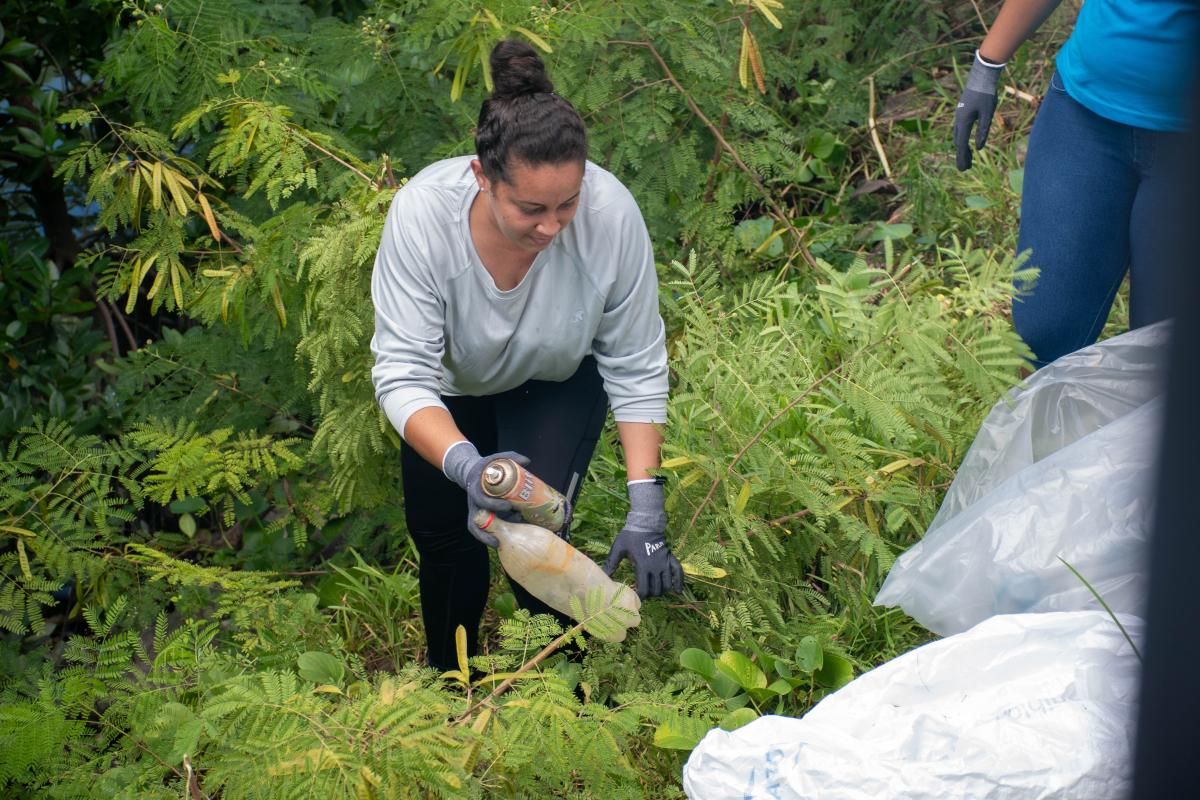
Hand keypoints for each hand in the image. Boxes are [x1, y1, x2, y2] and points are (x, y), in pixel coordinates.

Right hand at [442, 442, 530, 547]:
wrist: (471, 472)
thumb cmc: (486, 467)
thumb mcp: (496, 458)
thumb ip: (511, 457)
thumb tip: (528, 461)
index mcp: (476, 488)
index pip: (481, 499)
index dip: (494, 504)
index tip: (509, 505)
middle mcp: (473, 502)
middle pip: (478, 519)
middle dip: (495, 524)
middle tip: (515, 520)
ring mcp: (474, 510)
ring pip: (477, 528)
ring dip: (487, 536)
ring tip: (502, 541)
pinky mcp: (478, 517)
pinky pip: (479, 530)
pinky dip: (486, 538)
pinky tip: (499, 542)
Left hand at [604, 480, 683, 597]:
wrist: (645, 522)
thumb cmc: (630, 535)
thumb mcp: (618, 548)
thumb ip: (611, 563)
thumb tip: (602, 574)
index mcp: (642, 566)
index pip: (644, 590)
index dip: (639, 596)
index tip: (634, 594)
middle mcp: (656, 567)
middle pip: (656, 590)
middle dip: (649, 594)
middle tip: (643, 591)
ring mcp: (665, 563)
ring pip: (666, 585)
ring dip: (661, 590)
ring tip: (654, 589)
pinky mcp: (670, 558)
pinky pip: (679, 573)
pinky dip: (679, 583)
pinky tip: (677, 591)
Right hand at [954, 51, 1004, 170]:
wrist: (981, 76)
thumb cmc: (986, 94)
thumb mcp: (988, 113)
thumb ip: (983, 130)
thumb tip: (979, 147)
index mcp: (964, 121)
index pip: (961, 144)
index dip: (963, 157)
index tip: (964, 169)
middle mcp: (958, 120)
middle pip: (958, 142)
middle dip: (962, 155)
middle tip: (965, 168)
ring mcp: (959, 116)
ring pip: (958, 136)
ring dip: (962, 148)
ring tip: (968, 159)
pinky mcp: (963, 112)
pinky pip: (960, 130)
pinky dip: (963, 140)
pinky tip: (967, 143)